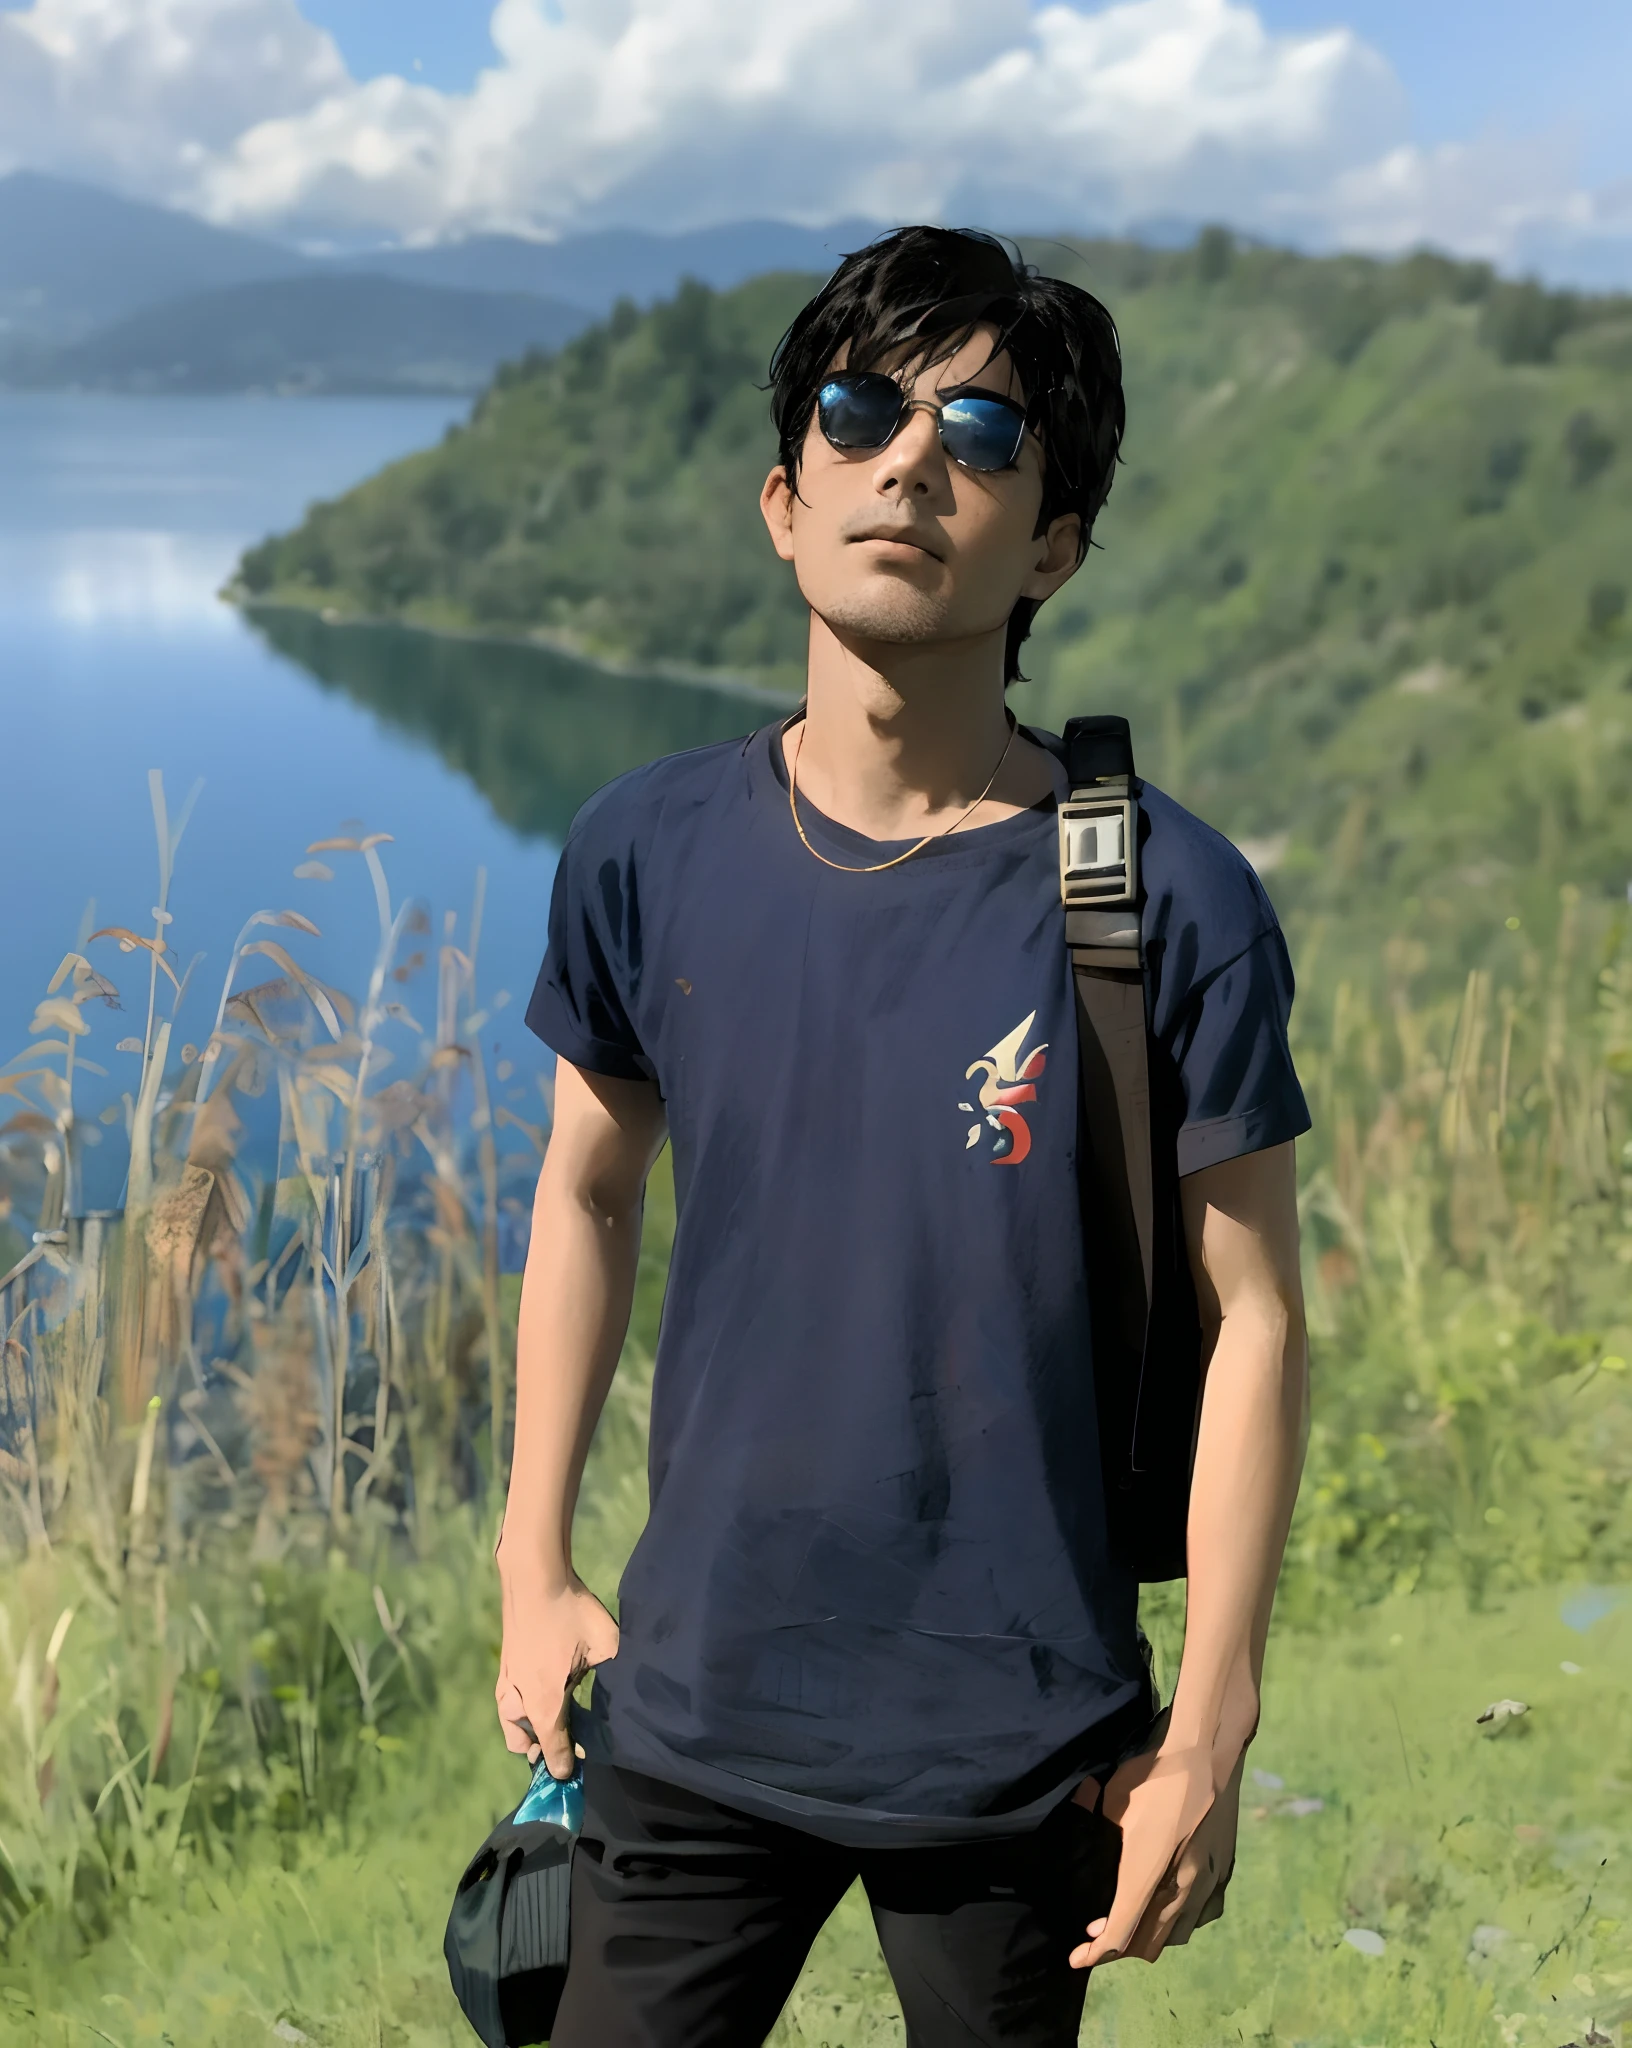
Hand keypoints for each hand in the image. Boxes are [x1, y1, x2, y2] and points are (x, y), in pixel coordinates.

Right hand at [494, 1565, 618, 1779]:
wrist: (534, 1576)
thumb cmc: (571, 1611)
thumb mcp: (605, 1644)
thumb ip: (615, 1673)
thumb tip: (628, 1691)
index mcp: (543, 1703)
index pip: (552, 1751)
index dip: (566, 1765)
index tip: (579, 1768)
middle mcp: (518, 1702)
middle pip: (525, 1746)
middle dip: (544, 1750)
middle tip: (569, 1742)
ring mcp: (506, 1684)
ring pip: (512, 1726)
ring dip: (530, 1732)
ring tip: (556, 1720)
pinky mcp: (503, 1668)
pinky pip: (509, 1705)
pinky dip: (523, 1711)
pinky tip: (545, 1693)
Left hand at [1069, 1739, 1243, 1968]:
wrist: (1207, 1753)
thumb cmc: (1155, 1774)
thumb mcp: (1114, 1801)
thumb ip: (1096, 1828)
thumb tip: (1080, 1823)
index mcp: (1149, 1872)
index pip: (1121, 1931)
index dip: (1096, 1952)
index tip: (1077, 1957)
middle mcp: (1181, 1888)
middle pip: (1148, 1943)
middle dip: (1119, 1947)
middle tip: (1097, 1931)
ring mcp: (1207, 1883)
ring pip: (1175, 1933)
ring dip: (1149, 1936)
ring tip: (1130, 1918)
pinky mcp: (1222, 1874)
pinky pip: (1199, 1916)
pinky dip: (1178, 1921)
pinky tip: (1167, 1906)